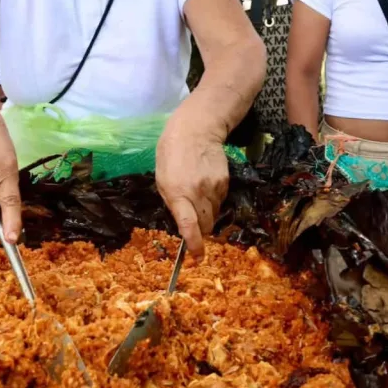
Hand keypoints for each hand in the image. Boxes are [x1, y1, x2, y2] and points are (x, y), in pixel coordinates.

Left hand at [156, 114, 228, 255]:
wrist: (196, 130)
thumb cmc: (171, 154)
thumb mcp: (162, 179)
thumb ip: (172, 202)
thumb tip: (183, 223)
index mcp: (177, 193)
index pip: (189, 225)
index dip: (194, 244)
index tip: (197, 256)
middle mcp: (198, 193)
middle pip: (205, 225)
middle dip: (200, 231)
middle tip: (194, 226)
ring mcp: (214, 188)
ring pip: (214, 215)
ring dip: (206, 214)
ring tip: (197, 196)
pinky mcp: (225, 183)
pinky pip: (221, 202)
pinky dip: (213, 202)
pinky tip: (205, 187)